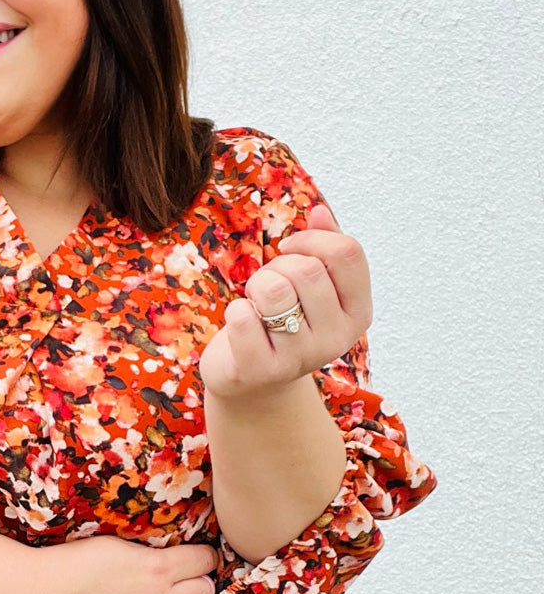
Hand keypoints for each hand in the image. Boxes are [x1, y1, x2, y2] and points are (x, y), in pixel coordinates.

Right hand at [39, 536, 217, 593]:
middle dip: (197, 581)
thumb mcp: (116, 544)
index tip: (193, 556)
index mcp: (156, 568)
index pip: (205, 561)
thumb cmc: (70, 562)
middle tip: (181, 577)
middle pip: (204, 591)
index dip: (202, 556)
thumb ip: (149, 553)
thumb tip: (171, 557)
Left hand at [198, 204, 372, 402]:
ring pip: (275, 289)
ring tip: (258, 305)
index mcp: (358, 313)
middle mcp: (337, 339)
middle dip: (278, 265)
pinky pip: (242, 316)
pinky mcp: (261, 370)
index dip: (311, 239)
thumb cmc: (283, 322)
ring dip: (256, 286)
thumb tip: (319, 211)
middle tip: (269, 287)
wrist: (255, 382)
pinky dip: (235, 311)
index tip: (289, 248)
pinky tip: (243, 327)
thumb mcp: (311, 285)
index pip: (347, 253)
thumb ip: (322, 246)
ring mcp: (300, 358)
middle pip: (307, 269)